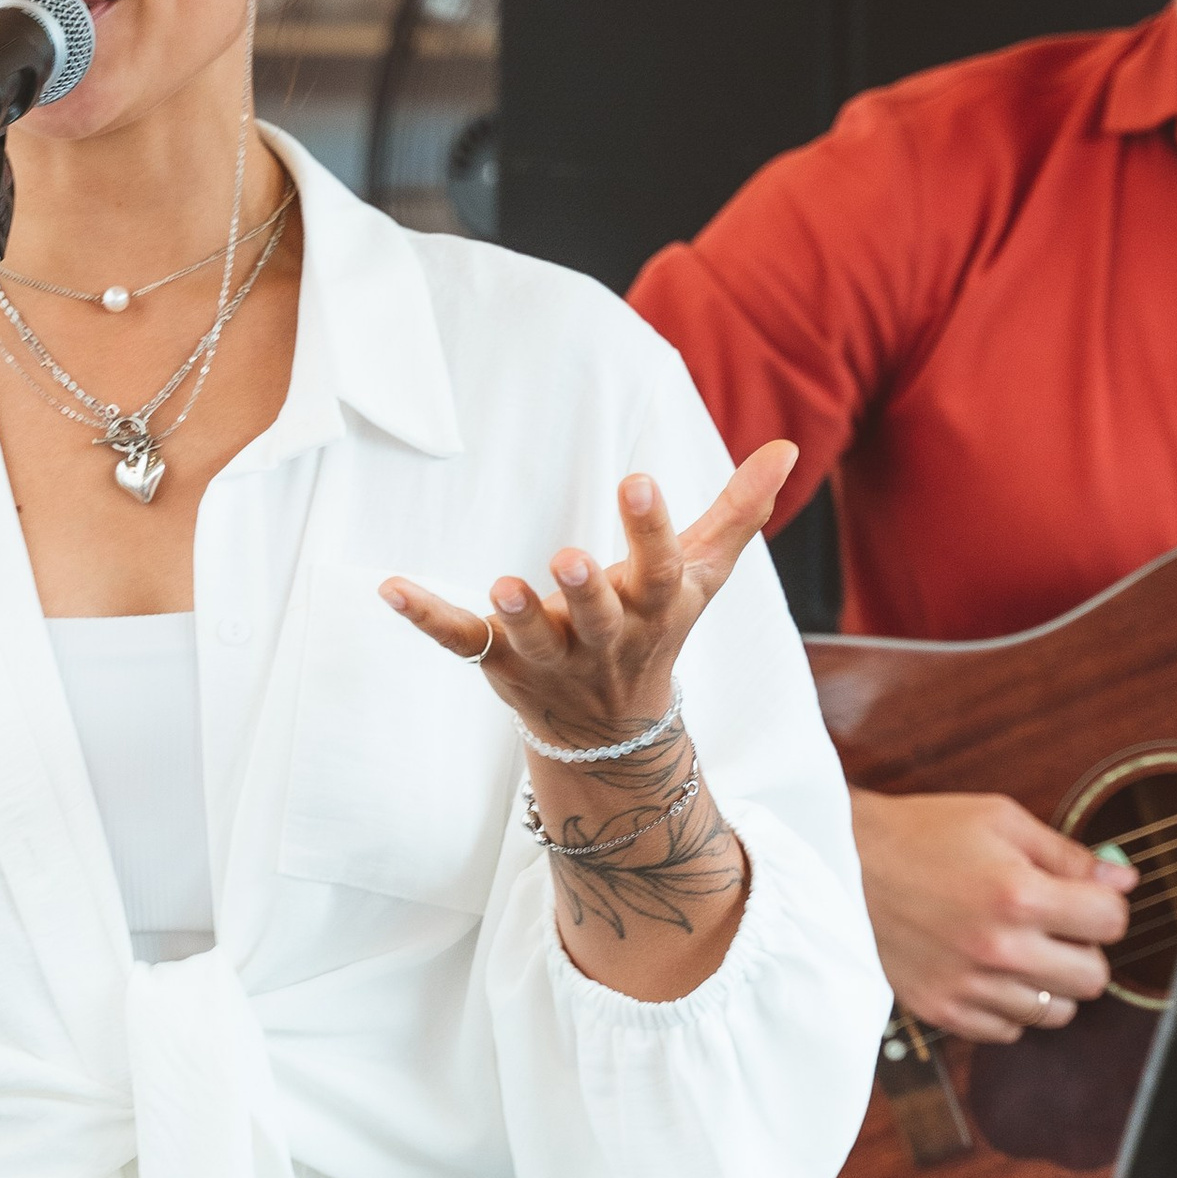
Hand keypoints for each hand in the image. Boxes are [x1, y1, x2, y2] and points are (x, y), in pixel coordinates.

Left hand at [379, 448, 795, 744]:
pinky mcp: (499, 664)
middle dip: (585, 590)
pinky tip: (390, 587)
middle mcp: (603, 638)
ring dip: (517, 615)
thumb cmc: (655, 627)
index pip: (658, 568)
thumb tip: (787, 446)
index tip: (636, 481)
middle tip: (567, 559)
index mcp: (653, 606)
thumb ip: (739, 511)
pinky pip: (459, 642)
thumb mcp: (702, 575)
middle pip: (597, 615)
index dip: (649, 529)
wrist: (612, 731)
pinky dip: (426, 617)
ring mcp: (550, 656)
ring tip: (501, 585)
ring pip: (532, 639)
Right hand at [850, 788, 1133, 1041]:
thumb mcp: (999, 820)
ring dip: (1050, 982)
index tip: (1085, 898)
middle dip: (1084, 949)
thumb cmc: (920, 835)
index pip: (1111, 922)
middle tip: (1054, 925)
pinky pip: (1010, 1032)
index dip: (1105, 905)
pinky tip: (990, 972)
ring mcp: (970, 987)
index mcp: (1018, 894)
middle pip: (1093, 978)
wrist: (839, 865)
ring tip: (1021, 950)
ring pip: (1057, 1012)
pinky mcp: (943, 1012)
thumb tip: (1124, 879)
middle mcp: (998, 948)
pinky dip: (1010, 1006)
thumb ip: (1067, 854)